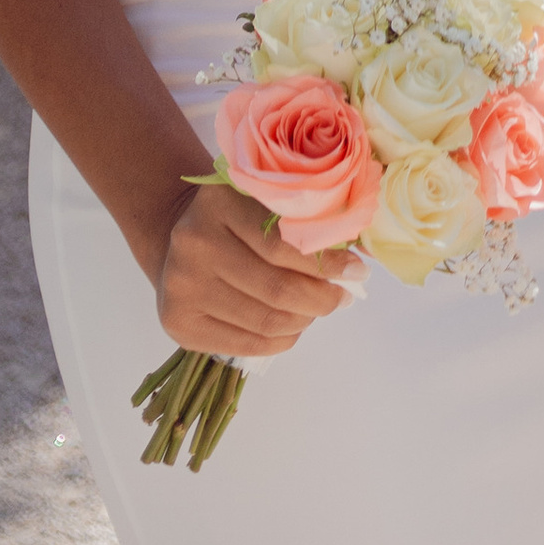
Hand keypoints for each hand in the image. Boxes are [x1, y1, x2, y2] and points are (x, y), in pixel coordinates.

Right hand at [151, 176, 366, 359]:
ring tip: (318, 309)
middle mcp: (194, 243)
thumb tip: (364, 256)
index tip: (357, 270)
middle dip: (322, 298)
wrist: (181, 237)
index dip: (328, 263)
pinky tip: (294, 326)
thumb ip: (309, 220)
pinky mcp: (179, 322)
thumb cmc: (239, 217)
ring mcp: (181, 286)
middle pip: (276, 288)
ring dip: (304, 320)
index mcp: (220, 202)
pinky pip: (246, 345)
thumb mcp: (266, 199)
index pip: (284, 244)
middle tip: (342, 297)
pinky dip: (281, 340)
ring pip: (265, 321)